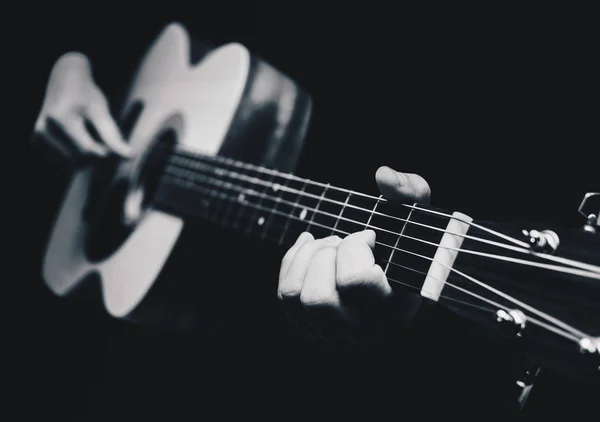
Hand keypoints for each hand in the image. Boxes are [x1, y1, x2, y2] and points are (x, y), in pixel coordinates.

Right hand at [33, 52, 130, 165]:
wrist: (64, 79)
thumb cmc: (85, 93)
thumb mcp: (101, 110)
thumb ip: (112, 134)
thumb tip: (129, 155)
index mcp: (60, 118)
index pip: (88, 150)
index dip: (105, 151)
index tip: (113, 145)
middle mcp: (44, 127)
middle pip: (79, 158)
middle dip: (94, 154)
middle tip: (101, 140)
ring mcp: (38, 135)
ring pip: (70, 163)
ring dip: (84, 157)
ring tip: (87, 137)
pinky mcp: (36, 140)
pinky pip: (61, 161)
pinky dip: (73, 155)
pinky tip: (75, 140)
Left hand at [277, 166, 430, 347]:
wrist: (398, 282)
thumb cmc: (408, 252)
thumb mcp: (418, 222)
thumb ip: (412, 194)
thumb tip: (383, 175)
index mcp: (396, 311)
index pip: (356, 281)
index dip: (354, 248)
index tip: (369, 236)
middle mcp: (364, 332)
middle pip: (318, 298)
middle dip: (326, 256)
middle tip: (344, 242)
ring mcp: (334, 334)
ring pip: (295, 297)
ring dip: (308, 258)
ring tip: (330, 246)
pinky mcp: (311, 327)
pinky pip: (285, 294)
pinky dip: (294, 260)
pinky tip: (312, 247)